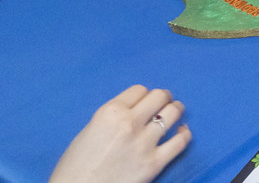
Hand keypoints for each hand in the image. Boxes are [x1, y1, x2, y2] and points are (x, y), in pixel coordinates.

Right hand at [48, 85, 189, 182]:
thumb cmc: (75, 167)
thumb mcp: (89, 131)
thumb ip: (112, 118)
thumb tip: (133, 111)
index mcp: (110, 112)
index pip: (139, 90)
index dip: (143, 95)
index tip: (144, 101)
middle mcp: (129, 123)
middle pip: (159, 96)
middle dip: (162, 98)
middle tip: (163, 102)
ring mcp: (144, 143)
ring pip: (173, 113)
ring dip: (175, 110)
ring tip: (175, 112)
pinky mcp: (154, 163)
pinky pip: (180, 141)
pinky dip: (184, 134)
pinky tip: (181, 132)